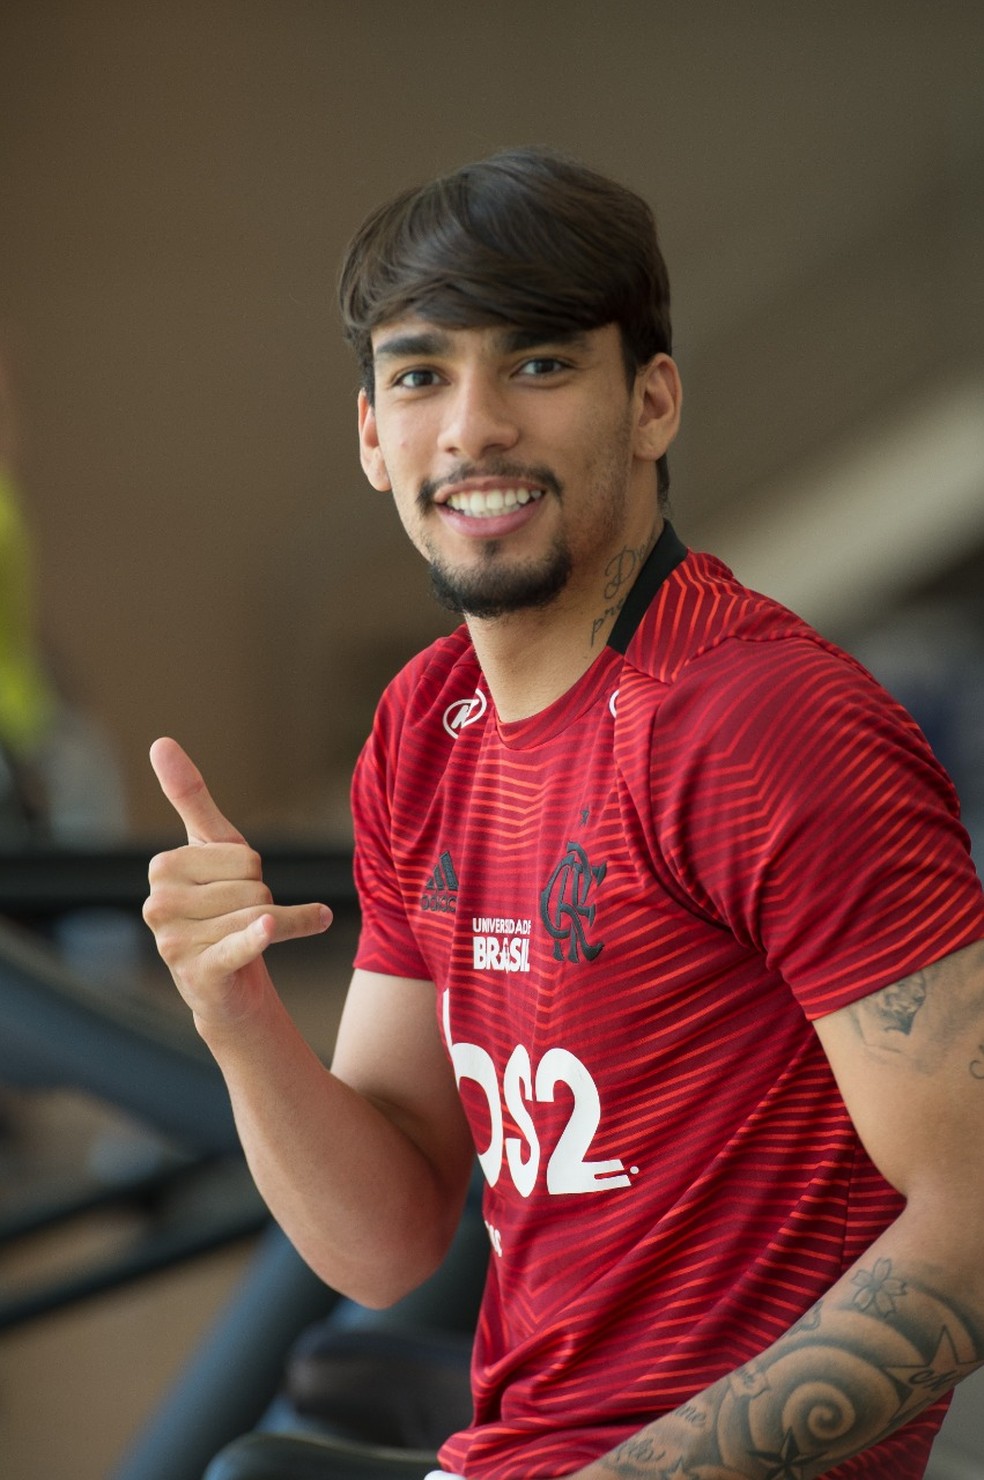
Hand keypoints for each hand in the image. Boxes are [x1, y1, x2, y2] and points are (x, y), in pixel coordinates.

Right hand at [143, 737, 331, 1029]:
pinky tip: (269, 927)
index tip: (234, 890)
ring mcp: (172, 942)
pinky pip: (238, 944)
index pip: (244, 856)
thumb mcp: (212, 847)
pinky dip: (258, 937)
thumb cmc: (220, 906)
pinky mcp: (197, 973)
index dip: (253, 874)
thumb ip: (190, 796)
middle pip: (253, 886)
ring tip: (253, 939)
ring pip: (257, 914)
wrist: (228, 984)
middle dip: (262, 902)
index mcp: (162, 868)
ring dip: (276, 926)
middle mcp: (158, 904)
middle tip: (241, 920)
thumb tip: (160, 741)